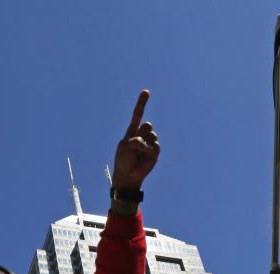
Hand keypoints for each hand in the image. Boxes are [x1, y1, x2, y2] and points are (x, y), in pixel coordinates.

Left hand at [111, 90, 159, 208]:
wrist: (128, 175)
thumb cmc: (123, 160)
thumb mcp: (125, 146)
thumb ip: (135, 139)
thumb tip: (147, 141)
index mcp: (132, 131)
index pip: (138, 114)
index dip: (142, 103)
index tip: (146, 91)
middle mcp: (142, 135)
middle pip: (147, 125)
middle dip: (142, 132)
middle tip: (135, 144)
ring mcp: (150, 143)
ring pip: (152, 134)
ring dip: (144, 143)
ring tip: (138, 152)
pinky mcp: (155, 152)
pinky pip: (156, 145)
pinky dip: (149, 149)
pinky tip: (145, 156)